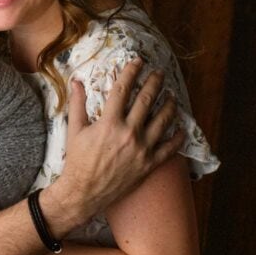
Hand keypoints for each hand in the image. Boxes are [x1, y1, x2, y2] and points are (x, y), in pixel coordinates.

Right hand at [46, 59, 184, 228]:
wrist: (84, 193)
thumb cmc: (77, 161)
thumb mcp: (74, 130)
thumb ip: (77, 104)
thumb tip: (76, 81)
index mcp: (109, 122)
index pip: (123, 88)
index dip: (132, 71)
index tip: (138, 61)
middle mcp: (129, 133)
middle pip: (146, 100)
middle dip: (154, 82)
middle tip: (159, 73)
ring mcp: (142, 149)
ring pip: (162, 121)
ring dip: (169, 105)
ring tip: (171, 96)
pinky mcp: (149, 164)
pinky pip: (169, 149)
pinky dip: (177, 137)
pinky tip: (180, 129)